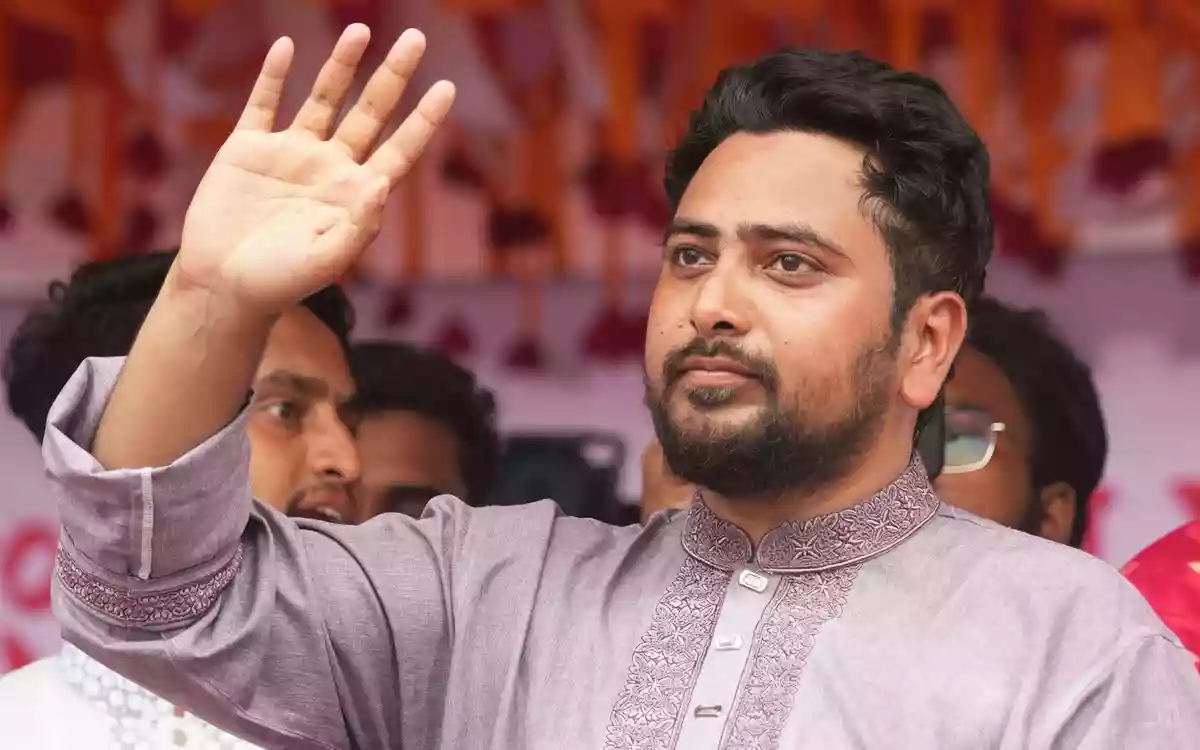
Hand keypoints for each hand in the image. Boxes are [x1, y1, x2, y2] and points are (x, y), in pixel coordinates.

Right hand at [174, 25, 454, 314]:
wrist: (222, 286)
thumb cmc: (280, 284)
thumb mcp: (326, 261)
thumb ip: (359, 226)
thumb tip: (382, 182)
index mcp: (355, 193)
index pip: (399, 148)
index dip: (423, 120)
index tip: (446, 87)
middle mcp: (329, 167)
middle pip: (369, 111)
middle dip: (393, 76)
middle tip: (417, 38)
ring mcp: (290, 154)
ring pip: (323, 99)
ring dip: (341, 65)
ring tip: (360, 30)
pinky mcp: (247, 149)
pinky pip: (263, 103)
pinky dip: (273, 75)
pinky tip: (286, 47)